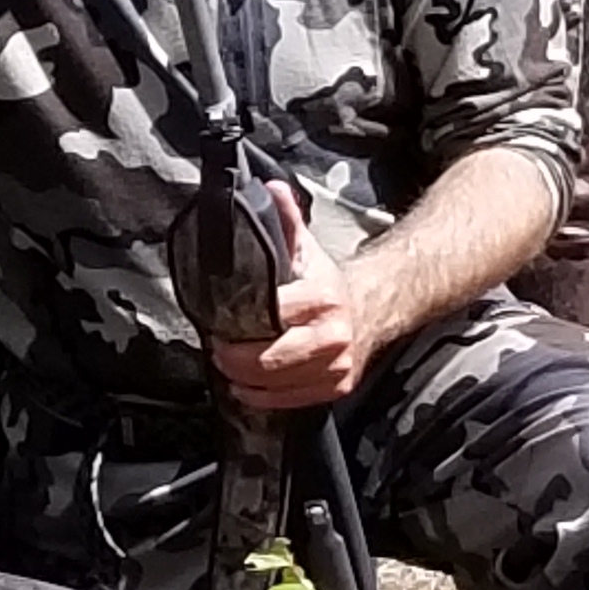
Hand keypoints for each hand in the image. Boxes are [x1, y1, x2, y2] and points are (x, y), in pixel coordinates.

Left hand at [209, 185, 372, 411]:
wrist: (371, 308)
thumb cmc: (326, 281)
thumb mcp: (305, 247)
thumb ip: (285, 219)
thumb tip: (269, 189)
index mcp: (323, 296)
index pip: (275, 314)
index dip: (241, 320)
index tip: (217, 320)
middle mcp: (333, 333)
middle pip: (273, 358)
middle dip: (237, 357)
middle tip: (217, 348)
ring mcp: (336, 364)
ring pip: (280, 383)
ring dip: (245, 379)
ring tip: (227, 366)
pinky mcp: (337, 386)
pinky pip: (292, 400)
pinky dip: (263, 396)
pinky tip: (246, 387)